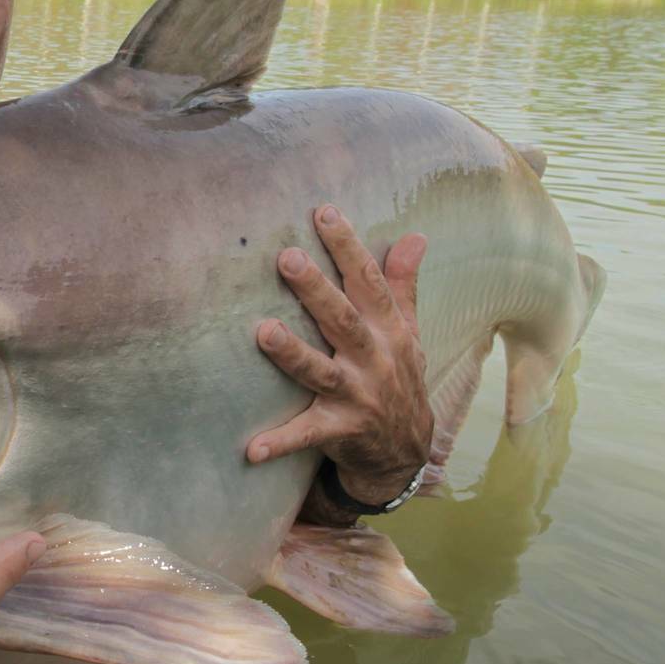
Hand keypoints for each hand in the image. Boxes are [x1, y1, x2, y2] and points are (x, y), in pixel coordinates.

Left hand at [246, 204, 430, 526]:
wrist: (406, 451)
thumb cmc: (399, 379)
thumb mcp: (408, 332)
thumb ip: (403, 285)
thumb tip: (415, 236)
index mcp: (389, 331)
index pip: (369, 282)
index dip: (349, 247)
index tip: (324, 212)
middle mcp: (375, 360)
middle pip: (343, 321)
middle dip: (317, 290)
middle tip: (287, 258)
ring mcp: (357, 397)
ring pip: (321, 372)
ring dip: (293, 354)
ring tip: (263, 332)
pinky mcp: (340, 431)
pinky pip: (306, 436)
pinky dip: (279, 442)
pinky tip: (249, 448)